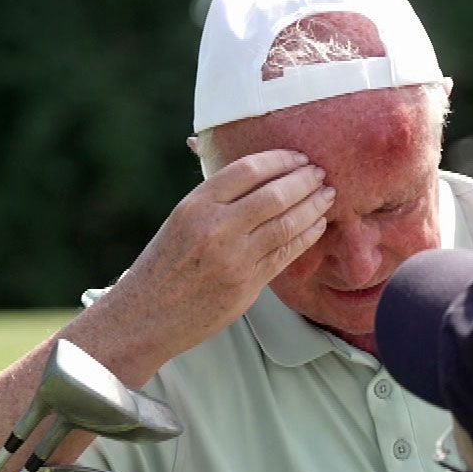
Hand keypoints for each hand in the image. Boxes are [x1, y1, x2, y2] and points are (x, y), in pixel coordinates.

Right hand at [82, 149, 333, 372]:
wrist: (146, 315)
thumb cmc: (165, 264)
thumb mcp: (181, 220)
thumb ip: (216, 199)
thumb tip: (255, 173)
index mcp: (195, 205)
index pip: (247, 170)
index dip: (279, 160)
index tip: (297, 157)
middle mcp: (215, 228)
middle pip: (273, 195)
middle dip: (303, 181)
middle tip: (320, 174)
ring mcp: (233, 258)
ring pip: (286, 224)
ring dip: (312, 207)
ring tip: (326, 196)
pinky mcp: (247, 285)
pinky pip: (286, 254)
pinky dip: (306, 236)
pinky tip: (317, 225)